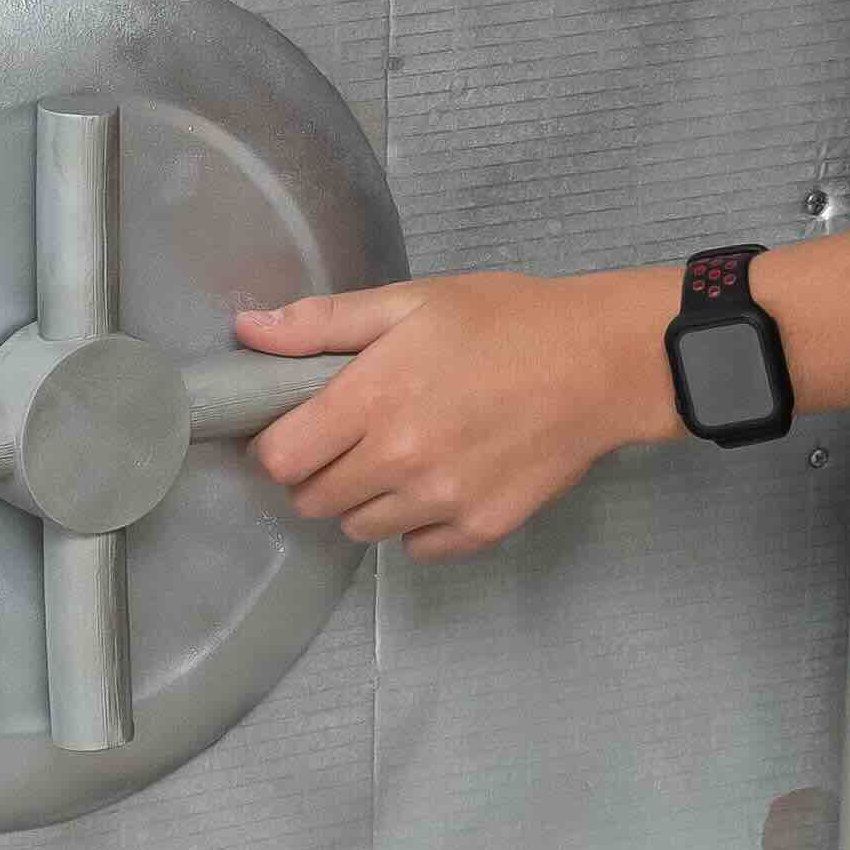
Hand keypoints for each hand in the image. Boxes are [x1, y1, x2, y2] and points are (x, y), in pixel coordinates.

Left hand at [234, 267, 673, 556]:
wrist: (602, 363)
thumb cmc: (507, 321)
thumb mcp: (413, 301)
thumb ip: (324, 322)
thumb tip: (247, 332)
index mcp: (373, 398)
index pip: (280, 458)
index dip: (278, 443)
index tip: (297, 427)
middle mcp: (400, 462)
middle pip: (313, 501)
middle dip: (318, 472)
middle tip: (351, 438)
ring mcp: (441, 502)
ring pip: (360, 529)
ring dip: (365, 500)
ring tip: (400, 457)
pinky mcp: (480, 529)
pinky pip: (417, 548)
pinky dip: (417, 524)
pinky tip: (440, 482)